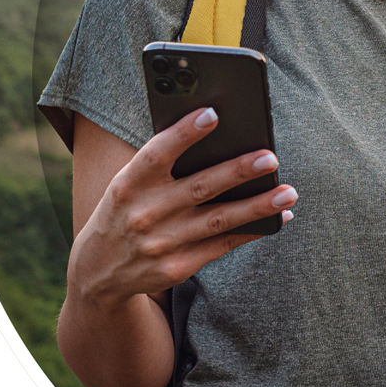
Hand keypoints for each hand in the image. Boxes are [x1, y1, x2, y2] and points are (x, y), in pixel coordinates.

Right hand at [59, 106, 297, 386]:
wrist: (97, 273)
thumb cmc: (125, 211)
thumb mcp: (127, 185)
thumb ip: (162, 164)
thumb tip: (218, 135)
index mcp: (127, 185)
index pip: (156, 154)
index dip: (183, 133)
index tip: (212, 113)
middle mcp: (144, 214)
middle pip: (199, 187)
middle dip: (237, 172)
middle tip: (270, 157)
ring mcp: (161, 244)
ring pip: (218, 220)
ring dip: (258, 206)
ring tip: (288, 192)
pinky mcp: (177, 267)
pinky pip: (223, 244)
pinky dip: (253, 230)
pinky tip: (279, 217)